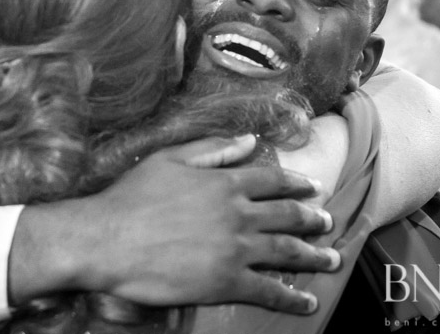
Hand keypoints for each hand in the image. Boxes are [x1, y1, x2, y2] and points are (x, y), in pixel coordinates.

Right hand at [8, 136, 337, 314]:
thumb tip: (248, 139)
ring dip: (313, 256)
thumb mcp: (169, 159)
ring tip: (331, 259)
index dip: (297, 185)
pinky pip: (269, 291)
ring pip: (287, 252)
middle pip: (288, 217)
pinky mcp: (227, 282)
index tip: (313, 188)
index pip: (272, 181)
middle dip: (313, 220)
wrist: (108, 239)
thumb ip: (212, 150)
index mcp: (225, 183)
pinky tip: (306, 301)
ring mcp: (236, 249)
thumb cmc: (132, 197)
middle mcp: (238, 214)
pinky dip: (292, 297)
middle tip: (328, 222)